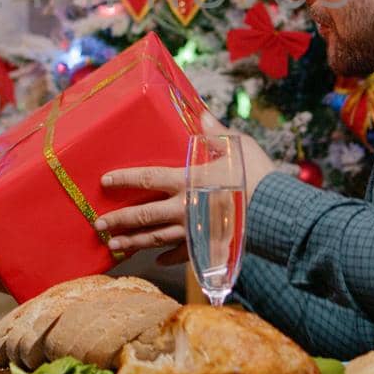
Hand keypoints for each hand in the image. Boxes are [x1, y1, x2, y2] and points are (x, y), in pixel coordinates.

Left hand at [95, 115, 277, 262]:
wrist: (274, 212)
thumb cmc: (256, 175)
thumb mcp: (236, 146)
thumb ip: (215, 132)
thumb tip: (201, 113)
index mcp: (187, 181)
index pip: (147, 179)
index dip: (124, 179)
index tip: (105, 181)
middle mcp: (183, 208)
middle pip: (143, 215)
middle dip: (118, 220)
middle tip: (98, 225)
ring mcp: (193, 230)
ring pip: (155, 238)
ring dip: (133, 242)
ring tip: (114, 246)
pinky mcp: (206, 246)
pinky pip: (181, 254)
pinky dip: (168, 257)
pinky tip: (158, 260)